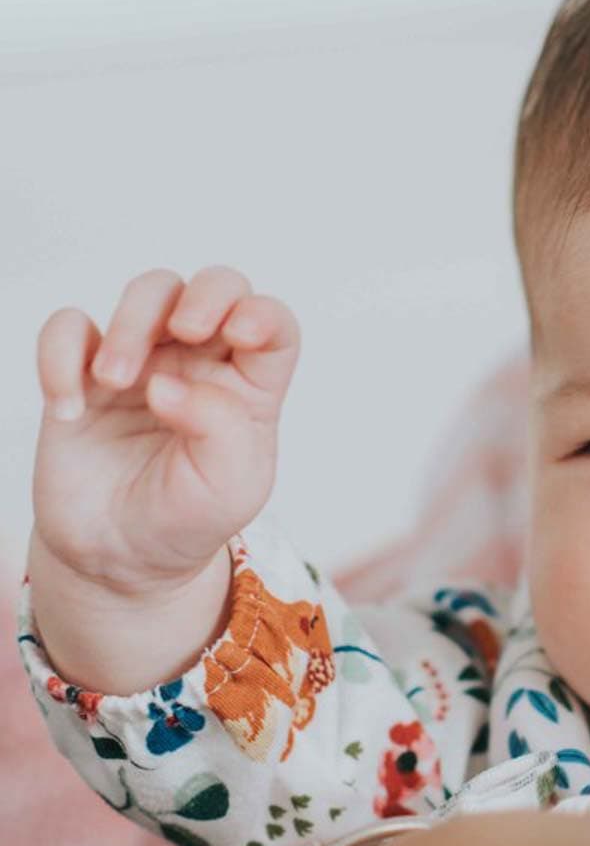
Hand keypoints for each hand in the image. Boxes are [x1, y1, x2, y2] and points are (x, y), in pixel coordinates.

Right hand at [32, 266, 298, 600]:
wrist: (120, 557)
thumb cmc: (188, 516)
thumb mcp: (229, 486)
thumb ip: (219, 429)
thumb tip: (167, 383)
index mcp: (251, 386)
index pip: (273, 326)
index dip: (263, 313)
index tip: (241, 333)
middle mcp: (203, 362)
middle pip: (214, 287)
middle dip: (204, 294)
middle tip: (185, 332)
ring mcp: (145, 361)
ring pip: (149, 293)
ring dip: (132, 323)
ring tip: (116, 381)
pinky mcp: (84, 373)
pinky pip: (68, 329)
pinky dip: (60, 354)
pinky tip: (70, 409)